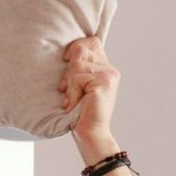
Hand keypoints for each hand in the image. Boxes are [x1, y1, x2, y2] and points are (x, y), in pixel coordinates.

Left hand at [60, 35, 119, 152]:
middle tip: (65, 89)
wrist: (90, 133)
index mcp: (105, 68)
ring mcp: (109, 75)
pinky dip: (71, 92)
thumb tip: (66, 53)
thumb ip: (78, 69)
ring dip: (68, 84)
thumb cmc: (80, 112)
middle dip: (67, 70)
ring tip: (72, 99)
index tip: (66, 63)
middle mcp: (110, 69)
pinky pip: (77, 78)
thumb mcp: (78, 85)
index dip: (75, 48)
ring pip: (76, 64)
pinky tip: (74, 104)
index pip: (92, 41)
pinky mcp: (104, 82)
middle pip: (80, 50)